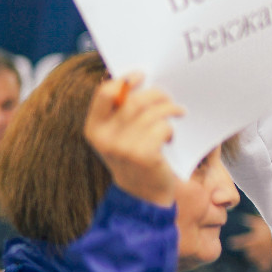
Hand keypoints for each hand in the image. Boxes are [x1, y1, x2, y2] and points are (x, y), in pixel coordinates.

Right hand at [83, 75, 182, 207]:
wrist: (143, 196)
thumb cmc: (134, 159)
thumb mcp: (118, 136)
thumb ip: (121, 112)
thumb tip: (139, 80)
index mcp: (94, 128)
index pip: (105, 93)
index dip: (124, 80)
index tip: (141, 75)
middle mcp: (105, 138)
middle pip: (134, 100)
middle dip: (157, 94)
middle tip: (168, 98)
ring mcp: (123, 148)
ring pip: (152, 113)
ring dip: (170, 109)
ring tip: (177, 112)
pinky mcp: (143, 156)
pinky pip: (163, 127)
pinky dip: (171, 128)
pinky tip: (171, 136)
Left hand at [232, 213, 271, 271]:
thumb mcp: (261, 222)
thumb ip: (251, 221)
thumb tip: (243, 218)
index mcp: (253, 240)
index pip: (241, 242)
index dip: (235, 242)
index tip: (231, 242)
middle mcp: (256, 250)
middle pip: (248, 253)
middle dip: (248, 249)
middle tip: (249, 247)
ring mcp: (263, 256)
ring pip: (254, 259)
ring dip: (254, 256)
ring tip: (255, 253)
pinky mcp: (270, 260)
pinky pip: (264, 267)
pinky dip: (263, 266)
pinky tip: (262, 266)